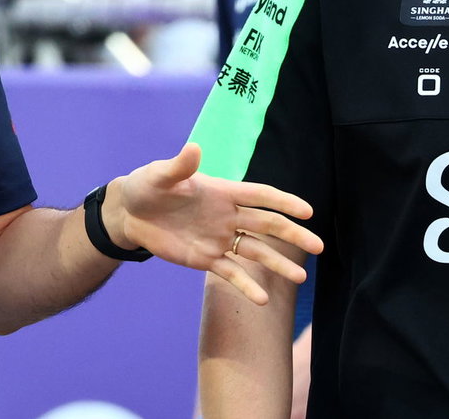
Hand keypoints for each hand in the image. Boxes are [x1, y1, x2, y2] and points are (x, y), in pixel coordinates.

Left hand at [106, 143, 322, 304]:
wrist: (130, 214)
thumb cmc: (147, 186)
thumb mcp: (160, 175)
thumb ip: (180, 166)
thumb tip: (194, 148)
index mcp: (222, 192)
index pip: (260, 196)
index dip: (283, 202)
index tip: (308, 211)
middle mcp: (227, 216)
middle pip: (266, 225)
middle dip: (292, 235)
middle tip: (318, 247)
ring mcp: (219, 239)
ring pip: (255, 252)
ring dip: (277, 264)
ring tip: (299, 278)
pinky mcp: (206, 259)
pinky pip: (230, 273)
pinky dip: (246, 285)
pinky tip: (262, 300)